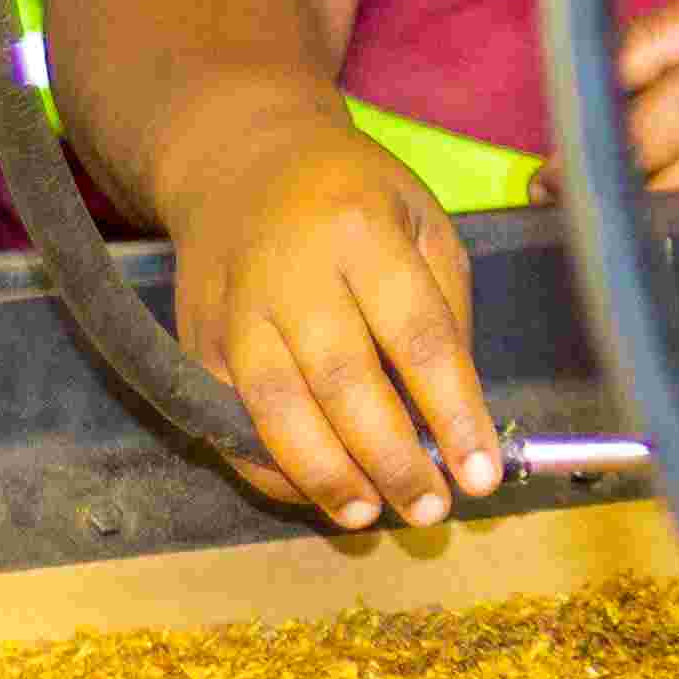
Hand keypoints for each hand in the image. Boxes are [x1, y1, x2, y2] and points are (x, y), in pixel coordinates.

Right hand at [161, 98, 509, 529]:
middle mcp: (291, 272)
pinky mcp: (195, 343)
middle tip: (430, 509)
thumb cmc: (351, 197)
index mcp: (361, 230)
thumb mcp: (421, 221)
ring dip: (326, 476)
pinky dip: (270, 469)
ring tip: (369, 515)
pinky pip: (229, 421)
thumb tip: (454, 415)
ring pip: (276, 410)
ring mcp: (234, 310)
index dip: (454, 412)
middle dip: (392, 458)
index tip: (483, 474)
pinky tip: (314, 493)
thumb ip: (444, 310)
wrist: (241, 163)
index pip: (417, 335)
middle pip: (343, 382)